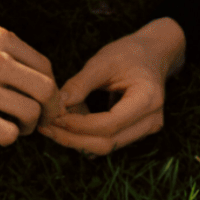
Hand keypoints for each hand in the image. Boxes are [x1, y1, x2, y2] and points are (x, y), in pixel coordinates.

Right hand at [0, 25, 60, 146]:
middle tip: (42, 120)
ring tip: (17, 126)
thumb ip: (10, 55)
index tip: (44, 102)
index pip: (45, 67)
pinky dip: (9, 138)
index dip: (51, 89)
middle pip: (46, 89)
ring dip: (30, 126)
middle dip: (50, 110)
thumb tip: (46, 86)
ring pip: (31, 113)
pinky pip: (7, 133)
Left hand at [37, 17, 185, 155]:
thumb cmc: (129, 52)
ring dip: (78, 140)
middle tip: (46, 128)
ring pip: (108, 146)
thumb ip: (80, 84)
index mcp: (147, 99)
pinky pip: (110, 140)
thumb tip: (57, 104)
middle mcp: (152, 121)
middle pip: (108, 143)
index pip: (108, 124)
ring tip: (53, 126)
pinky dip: (87, 136)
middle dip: (73, 139)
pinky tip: (68, 124)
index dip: (78, 125)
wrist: (153, 53)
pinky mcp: (138, 131)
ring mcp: (147, 129)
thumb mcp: (103, 61)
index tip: (53, 118)